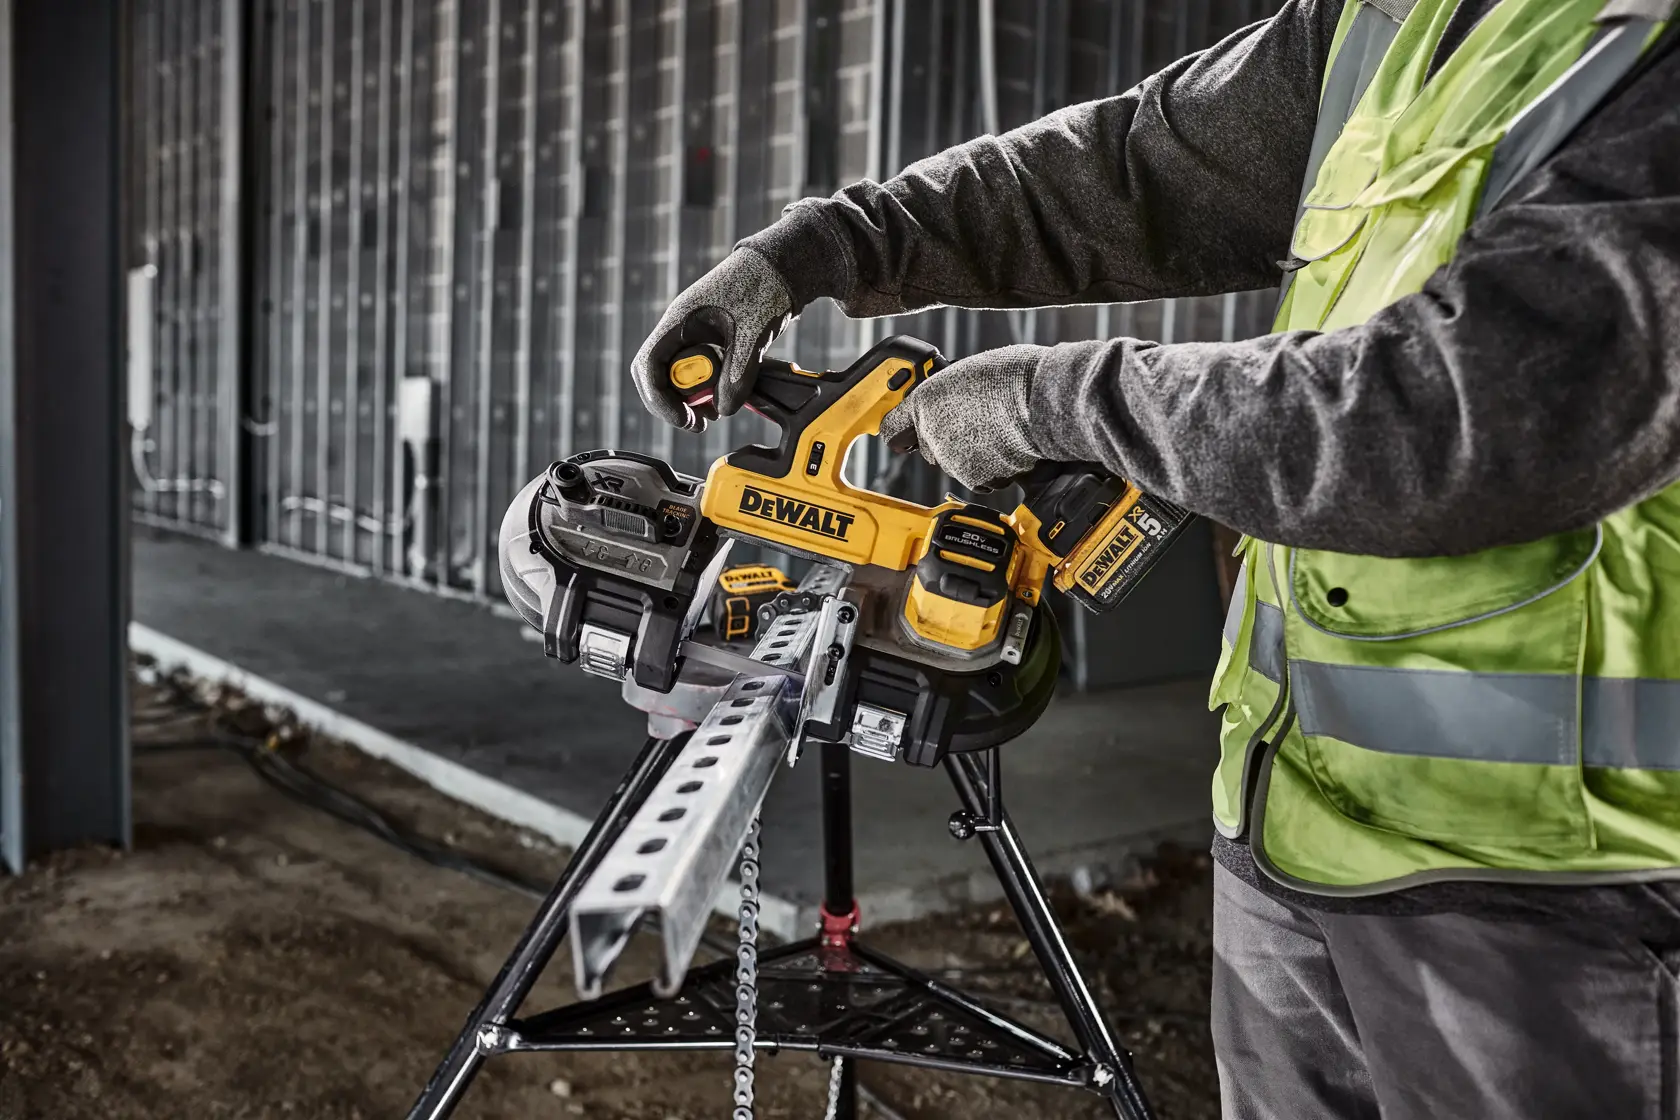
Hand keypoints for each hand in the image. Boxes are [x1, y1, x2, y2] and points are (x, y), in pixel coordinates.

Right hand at [631, 248, 795, 430]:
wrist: (783, 266)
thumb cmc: (764, 288)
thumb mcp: (753, 335)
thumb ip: (738, 374)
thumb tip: (723, 409)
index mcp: (679, 321)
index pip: (649, 366)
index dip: (659, 399)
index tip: (684, 419)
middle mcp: (680, 329)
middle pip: (658, 375)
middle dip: (673, 404)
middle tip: (700, 423)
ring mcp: (694, 334)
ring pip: (677, 375)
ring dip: (691, 398)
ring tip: (716, 412)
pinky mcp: (710, 340)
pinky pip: (698, 370)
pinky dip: (708, 386)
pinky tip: (725, 395)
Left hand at [878, 345, 1045, 491]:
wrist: (1041, 401)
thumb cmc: (1013, 378)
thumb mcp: (966, 373)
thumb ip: (947, 394)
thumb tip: (950, 402)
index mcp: (924, 401)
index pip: (893, 428)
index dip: (900, 431)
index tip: (901, 434)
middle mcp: (932, 433)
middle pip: (930, 447)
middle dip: (947, 440)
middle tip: (976, 423)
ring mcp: (952, 459)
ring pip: (955, 464)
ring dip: (972, 455)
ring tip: (998, 432)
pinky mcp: (975, 478)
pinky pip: (980, 479)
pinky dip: (993, 469)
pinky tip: (1006, 448)